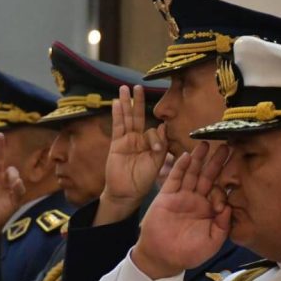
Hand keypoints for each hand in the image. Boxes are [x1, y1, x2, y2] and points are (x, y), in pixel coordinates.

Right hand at [95, 85, 167, 225]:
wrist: (126, 194)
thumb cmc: (143, 182)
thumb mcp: (157, 164)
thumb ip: (161, 146)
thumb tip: (164, 127)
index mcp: (151, 145)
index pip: (155, 131)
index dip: (157, 136)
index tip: (156, 148)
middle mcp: (139, 140)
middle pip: (138, 116)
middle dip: (138, 102)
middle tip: (139, 86)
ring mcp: (126, 141)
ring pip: (126, 118)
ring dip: (126, 103)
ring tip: (124, 88)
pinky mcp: (116, 144)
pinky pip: (117, 127)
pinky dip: (117, 115)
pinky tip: (116, 103)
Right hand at [132, 142, 232, 279]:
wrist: (163, 258)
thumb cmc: (189, 253)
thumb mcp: (212, 242)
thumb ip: (223, 225)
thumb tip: (229, 207)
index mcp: (209, 210)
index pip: (220, 192)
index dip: (224, 190)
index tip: (226, 191)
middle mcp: (197, 200)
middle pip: (208, 177)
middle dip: (216, 162)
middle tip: (227, 146)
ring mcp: (182, 196)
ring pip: (192, 173)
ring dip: (199, 159)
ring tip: (205, 144)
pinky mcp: (167, 196)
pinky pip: (174, 179)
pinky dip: (180, 167)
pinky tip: (187, 156)